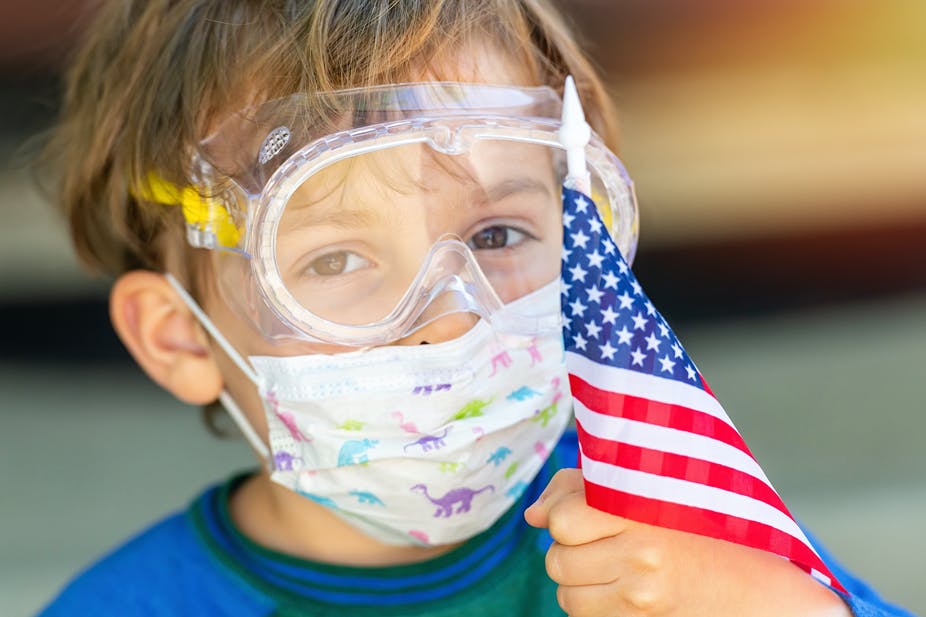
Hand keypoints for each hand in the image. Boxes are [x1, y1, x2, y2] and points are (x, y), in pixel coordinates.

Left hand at [524, 469, 849, 616]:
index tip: (581, 511)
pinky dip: (588, 602)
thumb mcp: (651, 489)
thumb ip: (584, 489)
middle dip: (568, 548)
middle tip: (599, 538)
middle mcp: (642, 557)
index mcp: (645, 512)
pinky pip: (582, 615)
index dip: (562, 514)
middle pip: (557, 558)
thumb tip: (532, 515)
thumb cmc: (701, 524)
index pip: (564, 519)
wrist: (758, 583)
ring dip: (576, 578)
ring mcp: (641, 597)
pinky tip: (616, 586)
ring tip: (609, 563)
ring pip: (565, 592)